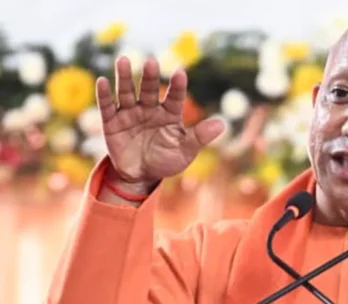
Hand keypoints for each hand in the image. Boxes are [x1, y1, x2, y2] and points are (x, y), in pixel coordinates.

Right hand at [96, 56, 224, 192]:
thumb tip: (222, 124)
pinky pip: (108, 107)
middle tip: (151, 62)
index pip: (175, 97)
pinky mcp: (112, 123)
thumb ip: (200, 137)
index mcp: (169, 114)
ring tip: (124, 60)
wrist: (141, 176)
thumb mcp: (185, 151)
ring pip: (127, 92)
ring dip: (125, 77)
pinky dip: (104, 95)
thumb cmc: (166, 161)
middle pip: (149, 89)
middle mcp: (149, 109)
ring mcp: (130, 114)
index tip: (180, 73)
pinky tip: (102, 81)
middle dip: (149, 76)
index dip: (177, 86)